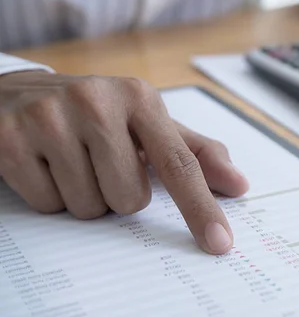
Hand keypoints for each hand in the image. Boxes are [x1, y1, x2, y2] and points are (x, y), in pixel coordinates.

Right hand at [0, 71, 248, 253]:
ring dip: (85, 196)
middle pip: (130, 200)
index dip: (201, 207)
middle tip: (100, 162)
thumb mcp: (146, 123)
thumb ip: (193, 153)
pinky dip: (51, 195)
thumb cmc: (96, 114)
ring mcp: (50, 118)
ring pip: (88, 207)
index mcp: (139, 98)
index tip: (219, 242)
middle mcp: (97, 102)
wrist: (18, 92)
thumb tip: (238, 184)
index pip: (179, 163)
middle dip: (117, 194)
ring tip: (72, 160)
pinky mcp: (10, 140)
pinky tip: (44, 163)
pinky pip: (48, 204)